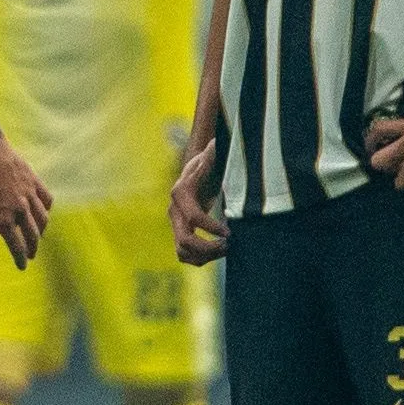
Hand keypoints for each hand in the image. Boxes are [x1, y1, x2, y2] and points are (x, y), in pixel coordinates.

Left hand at [0, 133, 50, 268]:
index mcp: (2, 218)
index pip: (15, 246)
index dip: (20, 259)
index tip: (22, 266)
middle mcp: (19, 209)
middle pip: (32, 236)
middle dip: (32, 248)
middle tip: (30, 255)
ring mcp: (29, 195)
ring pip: (43, 219)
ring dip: (41, 232)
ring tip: (37, 236)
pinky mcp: (35, 181)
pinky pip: (46, 200)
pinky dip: (46, 209)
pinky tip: (42, 213)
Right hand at [170, 137, 229, 264]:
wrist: (193, 173)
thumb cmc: (206, 165)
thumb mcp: (210, 156)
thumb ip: (212, 153)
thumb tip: (216, 145)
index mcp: (181, 193)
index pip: (193, 217)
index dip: (211, 227)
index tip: (230, 232)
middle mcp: (173, 211)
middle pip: (185, 240)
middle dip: (208, 247)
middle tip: (229, 245)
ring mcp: (174, 224)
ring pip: (182, 251)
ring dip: (205, 256)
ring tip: (226, 249)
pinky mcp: (179, 233)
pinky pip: (184, 254)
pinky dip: (200, 259)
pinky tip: (219, 251)